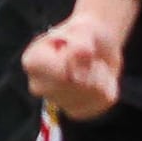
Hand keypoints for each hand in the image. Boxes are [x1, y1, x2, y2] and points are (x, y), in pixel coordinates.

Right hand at [20, 0, 140, 119]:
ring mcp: (57, 102)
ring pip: (93, 93)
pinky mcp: (78, 111)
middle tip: (87, 56)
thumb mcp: (82, 29)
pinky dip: (109, 86)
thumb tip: (84, 53)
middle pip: (76, 85)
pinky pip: (104, 101)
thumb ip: (81, 40)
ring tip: (92, 66)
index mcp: (32, 62)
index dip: (78, 59)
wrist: (94, 45)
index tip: (77, 48)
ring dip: (101, 75)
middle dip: (90, 67)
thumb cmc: (83, 34)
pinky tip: (99, 78)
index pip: (60, 73)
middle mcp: (39, 86)